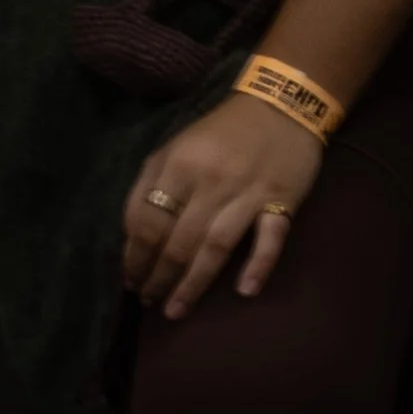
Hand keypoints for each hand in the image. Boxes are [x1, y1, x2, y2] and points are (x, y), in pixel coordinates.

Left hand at [121, 97, 323, 319]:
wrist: (283, 103)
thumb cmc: (222, 132)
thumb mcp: (176, 145)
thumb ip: (150, 182)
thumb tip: (133, 234)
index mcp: (180, 164)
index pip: (149, 220)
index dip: (135, 255)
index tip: (130, 279)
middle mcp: (211, 180)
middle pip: (179, 240)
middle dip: (159, 276)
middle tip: (148, 301)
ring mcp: (249, 192)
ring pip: (216, 245)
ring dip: (193, 283)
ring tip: (175, 310)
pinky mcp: (282, 199)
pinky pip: (270, 237)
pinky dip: (258, 265)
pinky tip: (244, 291)